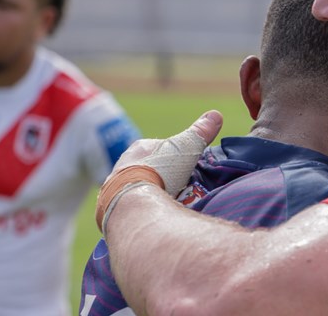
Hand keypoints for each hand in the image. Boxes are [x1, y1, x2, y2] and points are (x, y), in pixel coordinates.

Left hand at [96, 111, 223, 231]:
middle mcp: (122, 164)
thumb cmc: (161, 170)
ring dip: (148, 193)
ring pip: (135, 187)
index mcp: (139, 148)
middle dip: (160, 176)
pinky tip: (150, 213)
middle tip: (176, 188)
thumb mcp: (187, 147)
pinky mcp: (111, 207)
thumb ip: (200, 132)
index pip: (159, 149)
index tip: (185, 168)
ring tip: (165, 203)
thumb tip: (216, 114)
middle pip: (146, 168)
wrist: (133, 200)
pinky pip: (128, 205)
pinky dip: (139, 207)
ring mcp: (114, 186)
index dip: (173, 157)